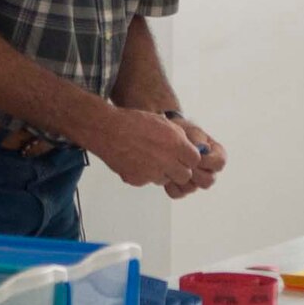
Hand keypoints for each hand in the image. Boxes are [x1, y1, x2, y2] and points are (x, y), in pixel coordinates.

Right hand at [89, 107, 205, 188]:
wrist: (108, 130)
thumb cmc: (134, 122)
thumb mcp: (162, 123)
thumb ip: (179, 137)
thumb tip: (189, 147)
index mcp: (175, 144)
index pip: (195, 160)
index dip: (189, 158)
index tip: (183, 155)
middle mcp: (166, 160)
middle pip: (184, 175)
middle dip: (180, 170)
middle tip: (171, 162)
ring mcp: (152, 173)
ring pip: (166, 180)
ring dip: (163, 173)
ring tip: (150, 158)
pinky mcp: (139, 180)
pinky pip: (148, 181)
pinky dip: (145, 174)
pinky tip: (137, 161)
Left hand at [164, 116, 225, 198]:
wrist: (168, 138)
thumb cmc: (183, 132)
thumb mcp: (191, 131)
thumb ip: (197, 139)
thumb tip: (202, 148)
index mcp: (216, 154)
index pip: (220, 163)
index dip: (208, 161)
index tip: (195, 154)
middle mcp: (209, 170)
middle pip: (208, 181)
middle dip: (193, 172)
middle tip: (182, 162)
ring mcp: (196, 181)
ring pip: (192, 188)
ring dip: (180, 178)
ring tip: (171, 166)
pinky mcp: (182, 187)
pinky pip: (178, 193)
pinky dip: (170, 185)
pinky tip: (166, 173)